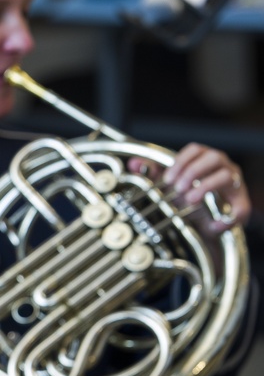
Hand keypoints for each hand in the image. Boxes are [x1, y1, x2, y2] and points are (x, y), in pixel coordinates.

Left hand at [128, 143, 250, 233]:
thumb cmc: (187, 196)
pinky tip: (212, 225)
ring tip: (191, 200)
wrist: (203, 223)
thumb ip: (152, 173)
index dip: (181, 162)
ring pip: (226, 175)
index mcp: (203, 159)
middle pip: (213, 157)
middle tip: (178, 189)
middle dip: (193, 171)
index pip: (195, 149)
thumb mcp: (169, 186)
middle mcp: (221, 166)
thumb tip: (134, 164)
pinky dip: (227, 217)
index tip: (167, 179)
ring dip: (206, 187)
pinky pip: (241, 207)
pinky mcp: (241, 202)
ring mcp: (234, 183)